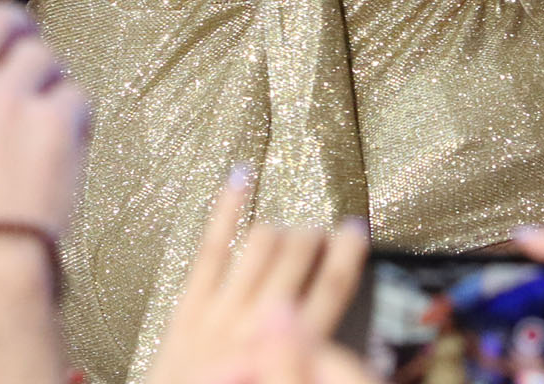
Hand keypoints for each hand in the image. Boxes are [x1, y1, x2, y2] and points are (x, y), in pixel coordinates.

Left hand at [145, 172, 370, 383]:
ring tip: (287, 229)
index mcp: (286, 349)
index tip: (355, 231)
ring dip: (280, 230)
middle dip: (311, 237)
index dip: (347, 253)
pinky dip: (226, 211)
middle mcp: (257, 325)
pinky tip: (239, 180)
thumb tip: (320, 323)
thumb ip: (301, 352)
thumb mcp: (279, 379)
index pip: (331, 289)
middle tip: (318, 232)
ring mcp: (221, 314)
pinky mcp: (188, 309)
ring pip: (260, 247)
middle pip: (297, 258)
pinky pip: (211, 251)